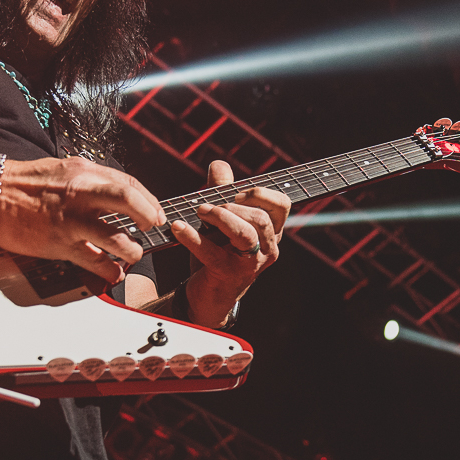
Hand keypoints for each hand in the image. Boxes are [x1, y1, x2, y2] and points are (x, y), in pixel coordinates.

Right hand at [0, 156, 165, 283]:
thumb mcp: (62, 169)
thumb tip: (117, 194)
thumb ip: (90, 181)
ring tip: (131, 253)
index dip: (149, 200)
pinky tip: (113, 272)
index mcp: (84, 172)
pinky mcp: (60, 244)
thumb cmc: (22, 183)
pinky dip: (109, 271)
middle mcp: (81, 193)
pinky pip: (95, 261)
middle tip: (152, 227)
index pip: (130, 183)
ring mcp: (72, 220)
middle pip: (130, 202)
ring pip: (118, 238)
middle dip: (149, 217)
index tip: (154, 212)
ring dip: (132, 250)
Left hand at [171, 159, 289, 318]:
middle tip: (209, 204)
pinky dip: (193, 238)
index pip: (281, 205)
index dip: (260, 193)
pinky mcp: (229, 276)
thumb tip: (220, 166)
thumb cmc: (220, 253)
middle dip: (234, 204)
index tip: (235, 192)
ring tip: (199, 210)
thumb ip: (223, 190)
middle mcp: (268, 249)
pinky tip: (178, 227)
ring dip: (221, 217)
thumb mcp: (223, 219)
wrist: (208, 294)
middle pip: (262, 217)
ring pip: (246, 234)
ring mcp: (251, 265)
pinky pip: (213, 253)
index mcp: (272, 232)